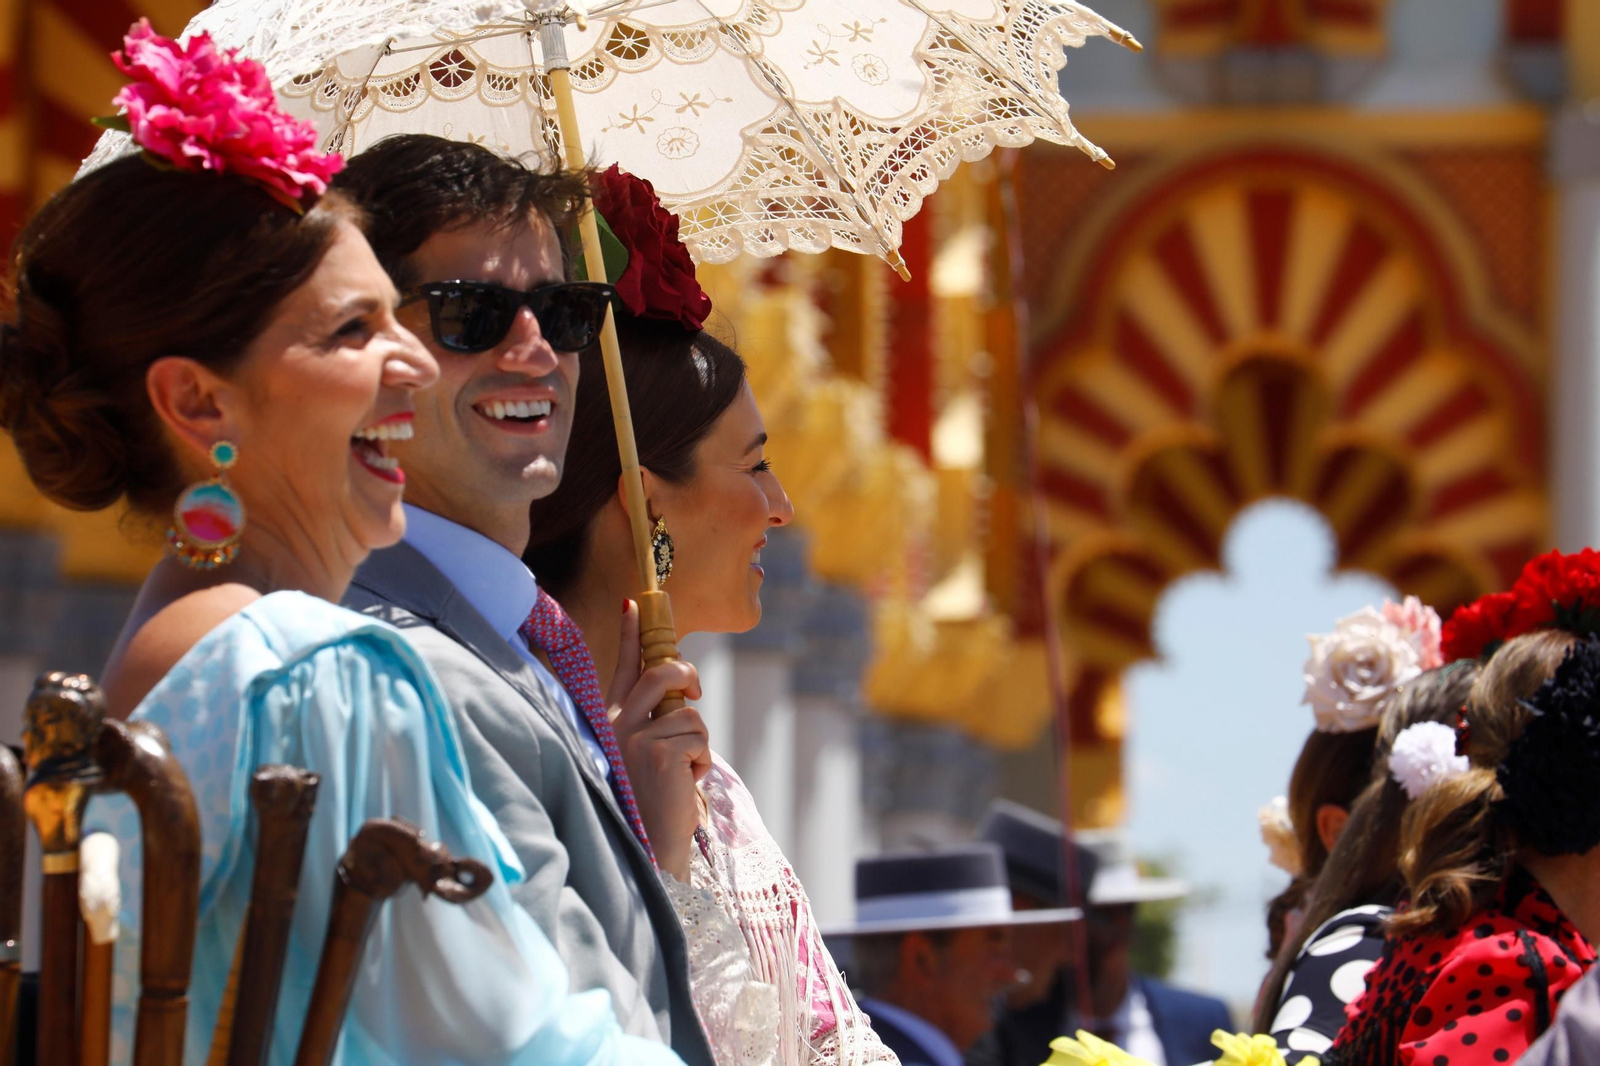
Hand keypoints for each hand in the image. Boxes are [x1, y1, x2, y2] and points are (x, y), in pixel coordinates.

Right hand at [609, 599, 707, 879]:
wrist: (650, 846)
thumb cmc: (653, 802)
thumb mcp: (647, 754)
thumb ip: (655, 722)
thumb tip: (679, 692)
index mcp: (613, 721)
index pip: (624, 667)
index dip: (631, 634)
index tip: (635, 604)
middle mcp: (618, 725)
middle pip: (662, 672)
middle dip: (686, 675)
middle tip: (694, 692)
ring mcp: (635, 737)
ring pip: (689, 713)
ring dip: (698, 743)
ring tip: (683, 772)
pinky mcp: (659, 750)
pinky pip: (699, 737)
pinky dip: (702, 761)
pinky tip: (684, 784)